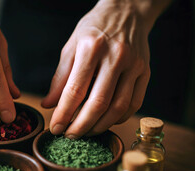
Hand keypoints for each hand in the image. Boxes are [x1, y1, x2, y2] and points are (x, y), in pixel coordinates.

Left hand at [42, 0, 168, 137]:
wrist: (127, 11)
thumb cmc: (94, 29)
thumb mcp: (71, 47)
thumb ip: (60, 77)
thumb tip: (49, 104)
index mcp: (92, 48)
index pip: (75, 90)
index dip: (63, 113)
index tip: (55, 128)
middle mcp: (115, 57)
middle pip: (98, 103)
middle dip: (81, 126)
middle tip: (69, 135)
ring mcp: (134, 65)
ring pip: (118, 108)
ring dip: (99, 126)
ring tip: (85, 132)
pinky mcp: (145, 72)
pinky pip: (134, 104)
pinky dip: (118, 118)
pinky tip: (105, 121)